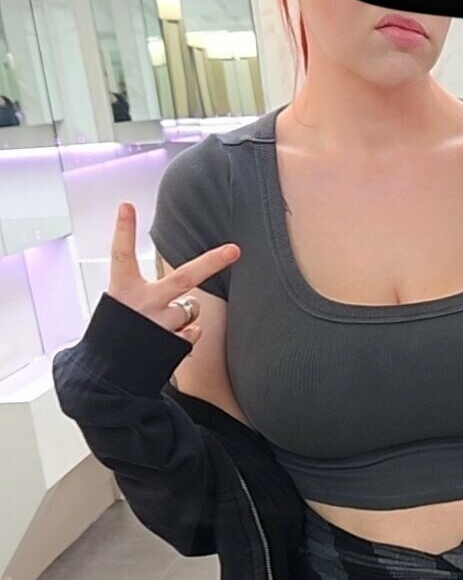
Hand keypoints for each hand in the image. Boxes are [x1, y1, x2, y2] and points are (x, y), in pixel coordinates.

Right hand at [107, 202, 238, 344]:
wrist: (111, 374)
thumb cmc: (117, 334)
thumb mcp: (120, 306)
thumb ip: (147, 293)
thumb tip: (186, 299)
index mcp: (122, 289)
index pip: (121, 254)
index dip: (123, 229)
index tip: (126, 206)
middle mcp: (142, 303)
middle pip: (184, 277)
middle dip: (212, 262)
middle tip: (234, 250)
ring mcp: (159, 323)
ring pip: (191, 308)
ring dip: (186, 312)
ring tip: (163, 323)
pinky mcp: (172, 343)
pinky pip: (193, 331)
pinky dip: (187, 333)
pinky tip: (168, 340)